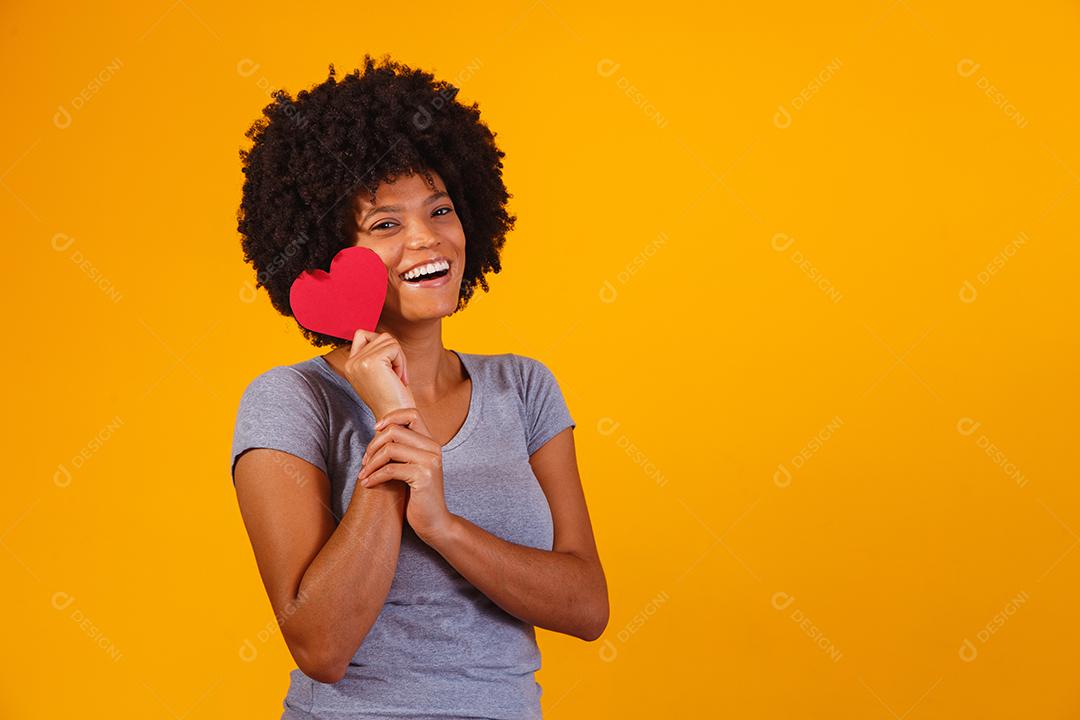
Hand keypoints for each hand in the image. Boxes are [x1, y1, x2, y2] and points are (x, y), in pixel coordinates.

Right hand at [344, 329, 415, 417]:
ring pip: (388, 340)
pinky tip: (399, 379)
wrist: (396, 419)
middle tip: (396, 376)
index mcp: (349, 365)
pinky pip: (395, 347)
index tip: (389, 368)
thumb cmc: (393, 398)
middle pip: (379, 336)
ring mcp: (359, 361)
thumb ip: (374, 355)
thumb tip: (383, 336)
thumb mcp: (378, 374)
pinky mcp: (371, 362)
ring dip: (399, 359)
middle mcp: (350, 362)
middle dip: (394, 354)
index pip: (362, 334)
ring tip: (397, 378)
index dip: (381, 345)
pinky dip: (402, 362)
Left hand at [357, 407, 454, 543]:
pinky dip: (374, 476)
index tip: (375, 430)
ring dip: (371, 463)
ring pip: (390, 449)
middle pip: (395, 431)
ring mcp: (430, 462)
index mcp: (431, 442)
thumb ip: (403, 449)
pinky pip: (390, 470)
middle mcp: (434, 448)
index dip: (390, 417)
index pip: (412, 413)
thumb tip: (378, 432)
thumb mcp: (412, 466)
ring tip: (363, 474)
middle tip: (365, 461)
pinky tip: (368, 484)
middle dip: (373, 445)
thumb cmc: (418, 495)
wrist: (434, 522)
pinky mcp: (424, 477)